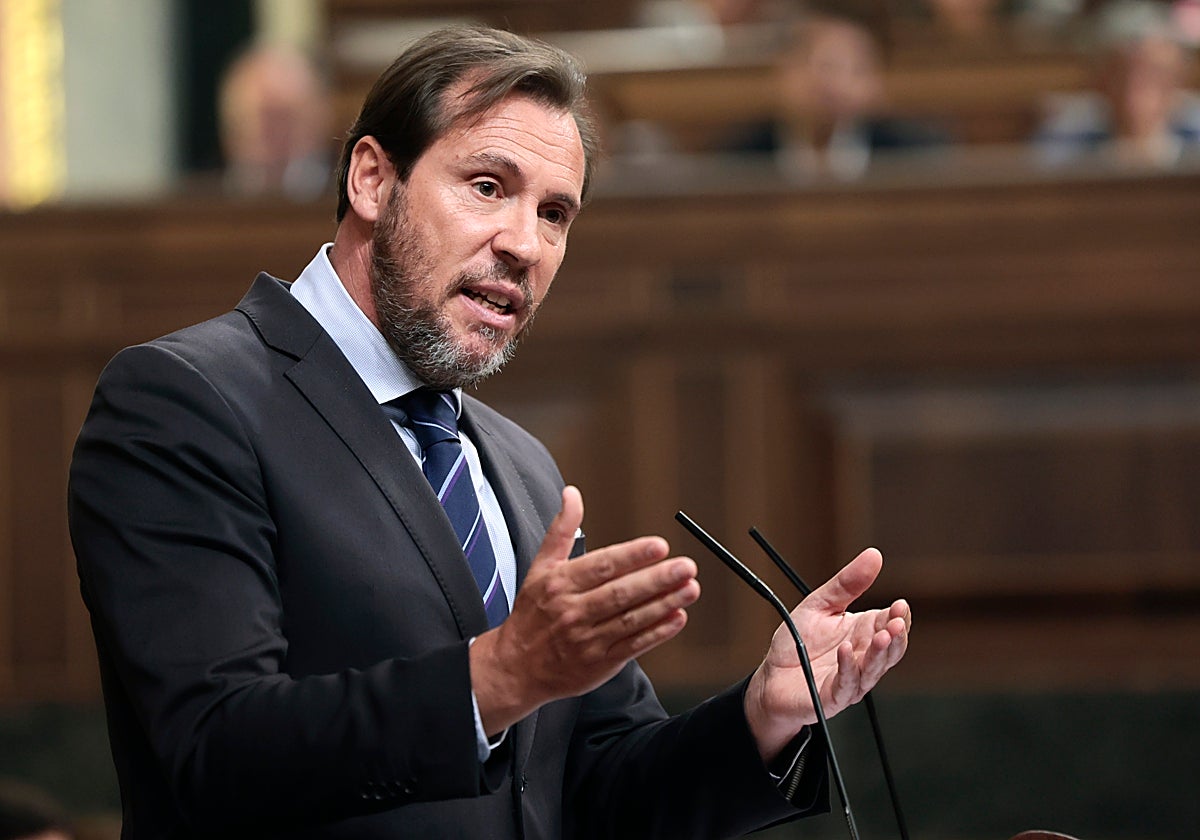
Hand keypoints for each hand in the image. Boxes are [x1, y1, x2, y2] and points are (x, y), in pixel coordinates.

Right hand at [470, 486, 699, 733]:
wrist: (516, 667)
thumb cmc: (532, 614)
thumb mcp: (540, 567)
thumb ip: (561, 530)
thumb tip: (572, 495)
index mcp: (560, 584)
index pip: (602, 566)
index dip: (633, 556)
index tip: (659, 546)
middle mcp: (573, 611)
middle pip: (621, 593)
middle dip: (657, 579)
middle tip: (686, 566)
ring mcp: (587, 639)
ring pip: (631, 619)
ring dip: (664, 603)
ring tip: (690, 589)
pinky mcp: (600, 663)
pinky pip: (634, 646)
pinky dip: (658, 632)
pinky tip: (677, 617)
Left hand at [743, 548, 909, 760]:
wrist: (771, 676)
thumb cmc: (798, 642)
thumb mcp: (820, 604)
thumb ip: (847, 584)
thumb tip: (873, 555)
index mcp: (863, 633)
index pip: (891, 624)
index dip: (899, 616)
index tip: (900, 604)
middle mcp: (862, 658)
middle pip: (890, 649)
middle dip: (897, 635)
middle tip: (898, 620)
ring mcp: (851, 679)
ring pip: (874, 669)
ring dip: (880, 653)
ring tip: (883, 635)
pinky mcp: (833, 696)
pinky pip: (847, 684)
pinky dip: (849, 667)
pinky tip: (847, 651)